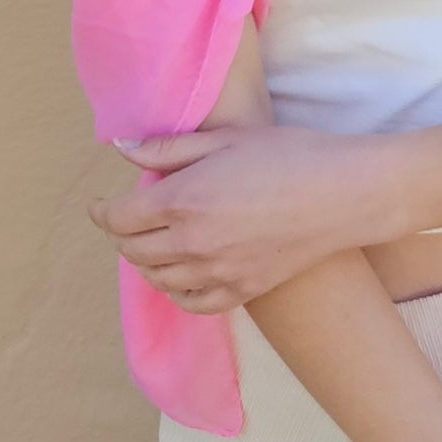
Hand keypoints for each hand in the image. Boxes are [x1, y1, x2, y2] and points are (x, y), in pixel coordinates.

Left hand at [85, 125, 351, 313]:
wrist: (342, 194)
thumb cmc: (285, 155)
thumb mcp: (222, 139)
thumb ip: (166, 149)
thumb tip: (120, 148)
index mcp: (182, 199)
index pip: (117, 218)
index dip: (101, 211)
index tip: (100, 205)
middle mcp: (192, 242)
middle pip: (132, 250)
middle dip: (121, 234)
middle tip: (127, 218)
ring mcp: (217, 272)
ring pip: (157, 278)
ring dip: (145, 261)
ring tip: (153, 242)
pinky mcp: (242, 292)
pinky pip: (191, 302)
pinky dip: (176, 290)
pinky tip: (180, 274)